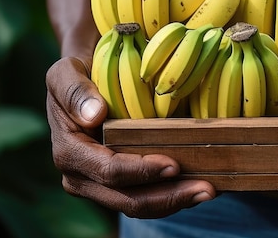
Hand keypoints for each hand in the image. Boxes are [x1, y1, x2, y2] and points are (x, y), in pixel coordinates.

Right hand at [45, 56, 215, 218]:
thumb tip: (94, 115)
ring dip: (175, 202)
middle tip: (207, 188)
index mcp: (70, 152)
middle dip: (169, 197)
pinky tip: (197, 188)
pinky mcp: (115, 185)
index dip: (142, 171)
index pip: (109, 172)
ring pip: (138, 205)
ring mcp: (98, 185)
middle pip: (127, 198)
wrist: (80, 82)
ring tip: (209, 191)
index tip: (174, 165)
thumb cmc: (78, 72)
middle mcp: (80, 177)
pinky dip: (172, 196)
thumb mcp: (67, 71)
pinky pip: (144, 198)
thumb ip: (74, 90)